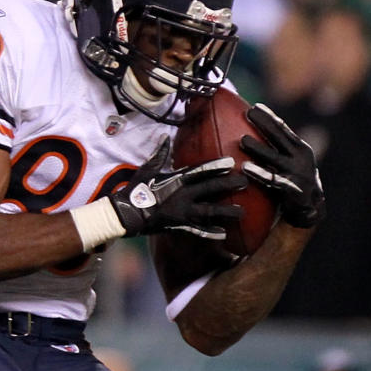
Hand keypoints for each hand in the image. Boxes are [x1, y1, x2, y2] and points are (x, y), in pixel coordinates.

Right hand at [111, 138, 246, 240]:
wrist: (125, 215)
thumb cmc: (135, 191)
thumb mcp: (147, 169)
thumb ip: (160, 154)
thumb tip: (165, 137)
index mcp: (175, 180)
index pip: (200, 171)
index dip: (216, 166)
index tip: (232, 162)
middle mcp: (182, 195)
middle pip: (210, 188)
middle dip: (228, 185)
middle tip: (245, 182)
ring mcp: (181, 212)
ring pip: (209, 211)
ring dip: (226, 212)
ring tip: (242, 213)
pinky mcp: (178, 226)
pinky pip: (197, 231)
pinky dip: (210, 233)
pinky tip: (223, 234)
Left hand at [240, 104, 324, 228]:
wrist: (309, 208)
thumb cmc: (293, 181)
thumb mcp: (290, 161)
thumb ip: (279, 147)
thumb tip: (260, 131)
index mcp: (299, 148)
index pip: (283, 128)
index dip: (270, 117)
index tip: (256, 106)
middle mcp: (299, 157)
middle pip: (279, 137)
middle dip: (264, 124)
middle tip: (248, 113)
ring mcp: (296, 172)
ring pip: (273, 157)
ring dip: (258, 148)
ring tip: (242, 140)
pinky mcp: (291, 188)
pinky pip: (272, 180)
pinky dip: (259, 173)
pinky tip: (245, 168)